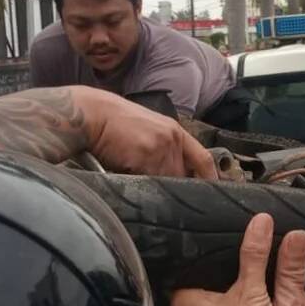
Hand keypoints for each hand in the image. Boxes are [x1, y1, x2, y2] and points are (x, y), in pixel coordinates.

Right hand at [76, 87, 216, 178]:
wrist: (91, 114)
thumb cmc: (113, 123)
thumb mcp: (147, 129)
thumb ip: (164, 149)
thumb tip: (174, 176)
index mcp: (175, 131)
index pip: (203, 159)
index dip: (211, 178)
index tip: (213, 192)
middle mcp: (172, 138)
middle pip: (181, 177)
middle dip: (167, 183)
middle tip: (144, 177)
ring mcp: (161, 147)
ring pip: (164, 182)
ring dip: (148, 183)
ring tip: (129, 166)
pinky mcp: (146, 156)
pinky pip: (146, 182)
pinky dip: (134, 181)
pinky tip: (122, 166)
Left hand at [170, 214, 283, 305]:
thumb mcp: (252, 294)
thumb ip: (255, 255)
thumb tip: (260, 220)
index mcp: (183, 298)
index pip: (189, 260)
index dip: (207, 246)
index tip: (221, 229)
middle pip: (202, 278)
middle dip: (220, 264)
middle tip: (237, 240)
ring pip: (211, 296)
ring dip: (227, 285)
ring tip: (245, 262)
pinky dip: (231, 304)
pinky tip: (246, 297)